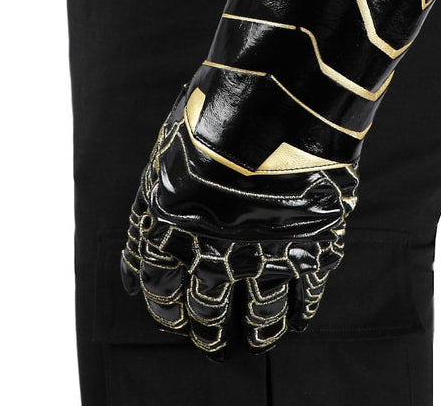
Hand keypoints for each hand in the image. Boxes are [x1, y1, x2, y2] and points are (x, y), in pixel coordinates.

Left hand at [120, 86, 358, 356]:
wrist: (270, 99)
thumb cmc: (210, 122)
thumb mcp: (161, 168)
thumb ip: (147, 224)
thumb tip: (132, 279)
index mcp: (169, 233)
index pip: (161, 295)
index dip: (168, 311)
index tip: (176, 317)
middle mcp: (211, 253)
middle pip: (207, 314)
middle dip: (208, 331)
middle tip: (214, 340)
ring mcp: (263, 254)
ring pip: (257, 317)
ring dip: (255, 333)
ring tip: (254, 340)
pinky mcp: (308, 249)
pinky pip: (304, 298)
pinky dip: (299, 313)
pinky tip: (295, 318)